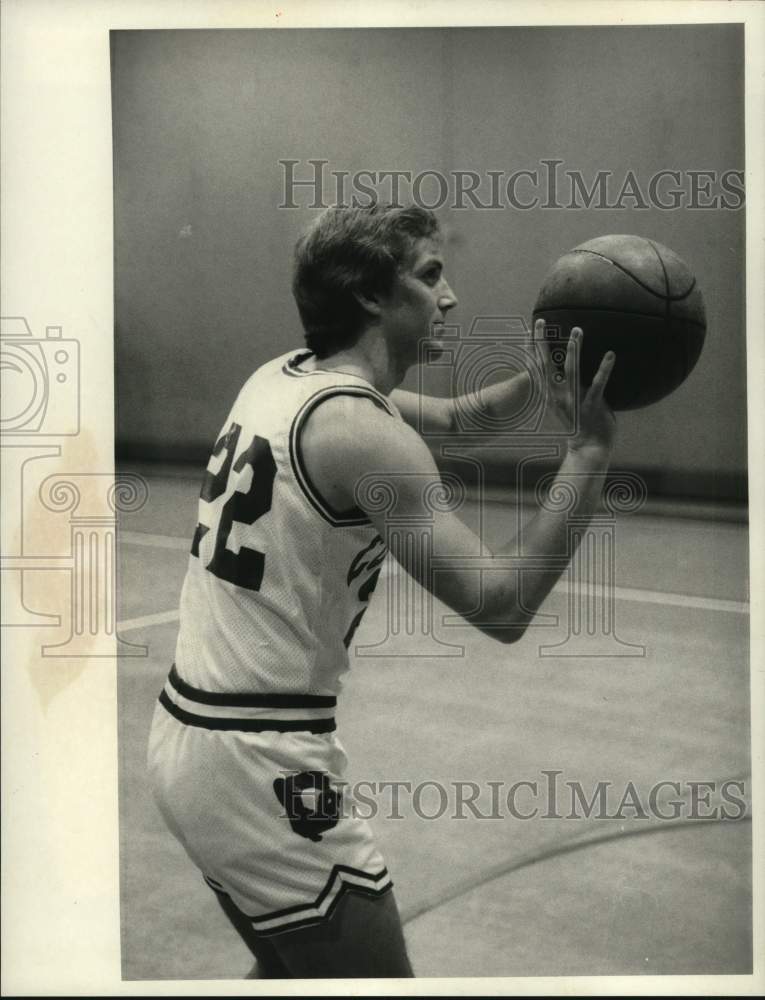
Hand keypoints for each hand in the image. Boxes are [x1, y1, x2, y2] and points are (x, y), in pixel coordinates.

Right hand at [538, 320, 616, 464]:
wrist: (588, 449)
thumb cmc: (581, 424)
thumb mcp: (567, 403)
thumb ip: (566, 386)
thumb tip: (571, 368)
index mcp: (550, 395)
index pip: (536, 369)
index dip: (531, 350)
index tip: (530, 331)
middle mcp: (558, 396)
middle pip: (546, 366)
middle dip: (542, 343)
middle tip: (541, 322)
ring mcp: (574, 401)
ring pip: (571, 371)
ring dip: (573, 350)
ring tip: (576, 331)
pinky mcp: (591, 406)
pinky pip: (598, 385)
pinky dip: (604, 369)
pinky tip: (611, 354)